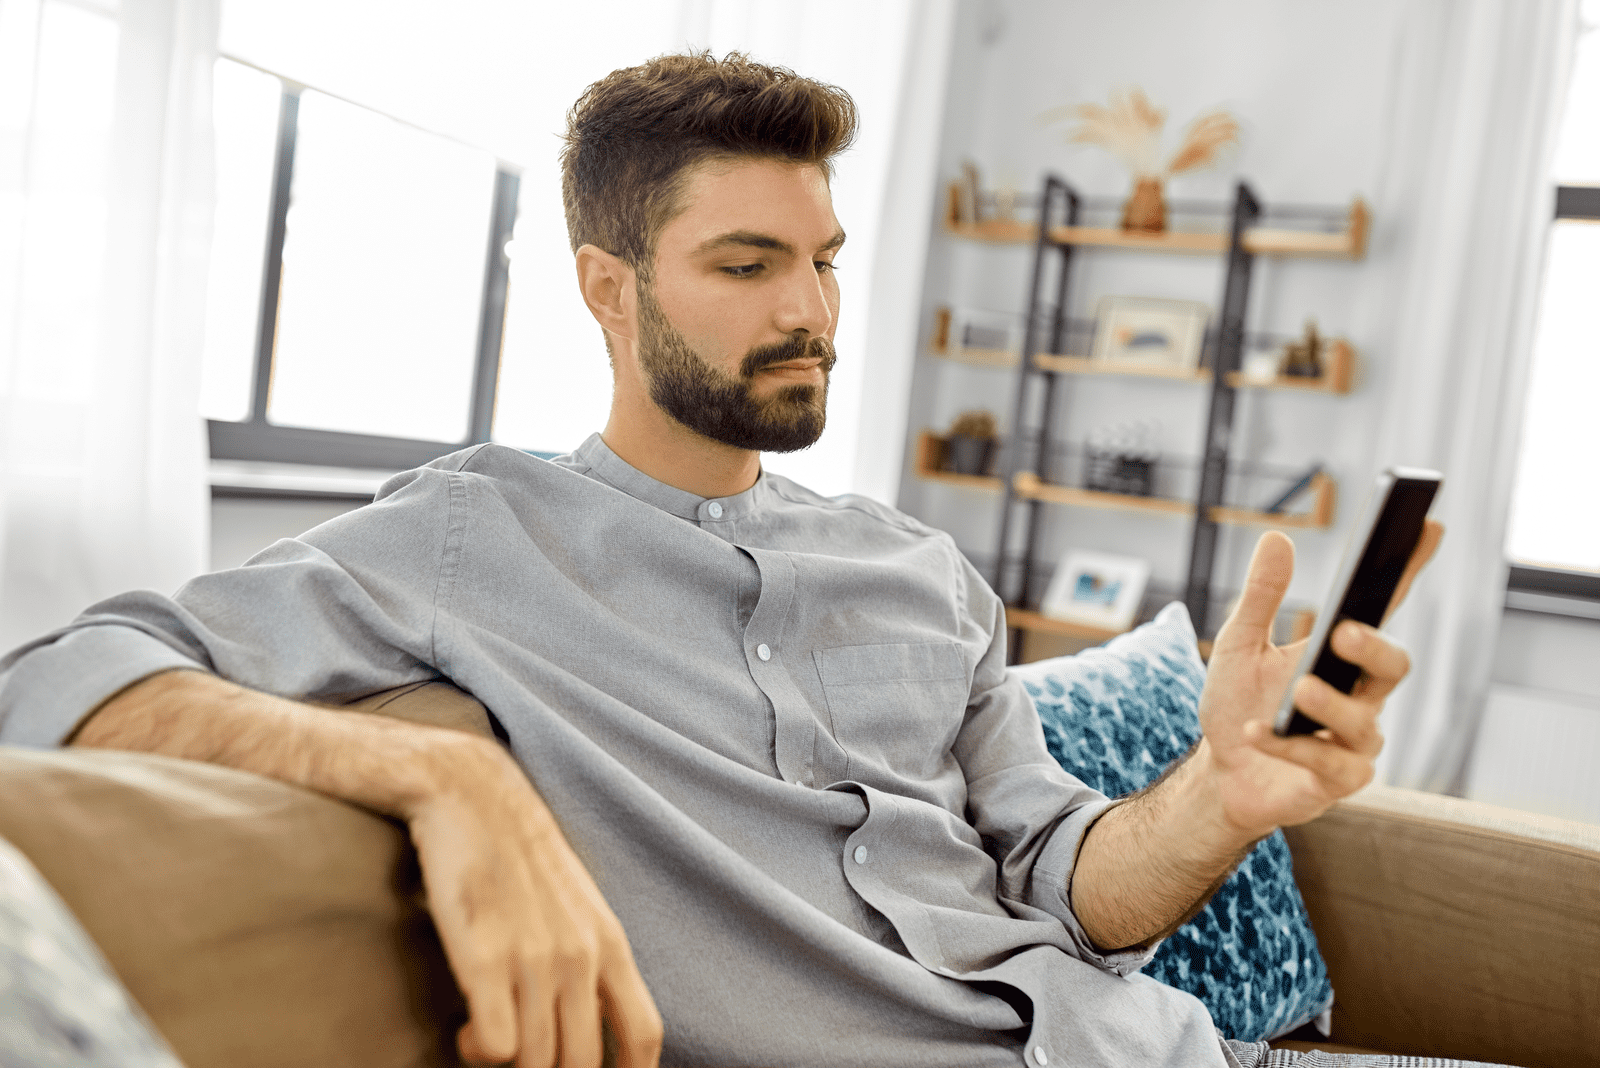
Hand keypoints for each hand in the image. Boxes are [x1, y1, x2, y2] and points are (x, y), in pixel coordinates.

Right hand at [405, 736, 662, 1067]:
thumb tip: (592, 1020)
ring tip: (484, 1045)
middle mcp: (580, 956)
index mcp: (609, 943)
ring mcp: (534, 958)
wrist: (471, 794)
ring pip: (536, 1063)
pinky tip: (466, 1031)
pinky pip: (497, 1046)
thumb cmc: (519, 856)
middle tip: (521, 1064)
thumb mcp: (577, 904)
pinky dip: (481, 1054)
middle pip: (582, 1063)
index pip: (643, 1035)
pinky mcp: (483, 958)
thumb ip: (591, 957)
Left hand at [1194, 520, 1443, 840]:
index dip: (1409, 569)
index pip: (1384, 607)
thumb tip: (1276, 538)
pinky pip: (1326, 763)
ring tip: (1300, 693)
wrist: (1221, 772)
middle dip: (1375, 647)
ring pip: (1364, 722)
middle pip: (1395, 666)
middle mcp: (1361, 694)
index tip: (1427, 526)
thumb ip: (1261, 597)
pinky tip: (1258, 733)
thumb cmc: (1239, 704)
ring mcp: (1355, 739)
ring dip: (1330, 706)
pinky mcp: (1339, 780)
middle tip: (1344, 631)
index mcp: (1342, 654)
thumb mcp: (1238, 644)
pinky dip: (1289, 746)